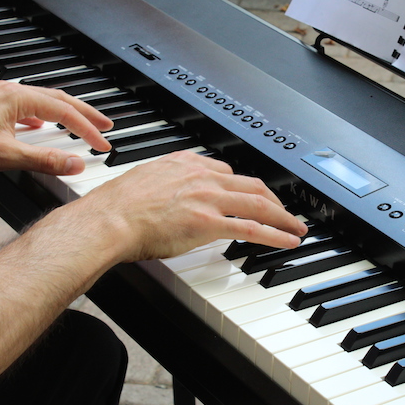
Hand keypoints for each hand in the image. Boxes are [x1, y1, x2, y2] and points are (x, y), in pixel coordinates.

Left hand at [0, 81, 113, 175]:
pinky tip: (42, 126)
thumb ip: (44, 160)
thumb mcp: (5, 155)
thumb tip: (75, 163)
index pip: (64, 112)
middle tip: (106, 125)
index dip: (87, 129)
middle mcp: (10, 92)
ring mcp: (0, 98)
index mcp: (17, 98)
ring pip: (43, 102)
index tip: (102, 143)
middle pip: (59, 100)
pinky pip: (27, 108)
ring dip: (66, 114)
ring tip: (82, 124)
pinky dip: (44, 116)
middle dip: (85, 114)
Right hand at [63, 150, 308, 259]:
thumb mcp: (145, 180)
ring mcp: (207, 198)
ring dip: (283, 217)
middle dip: (273, 199)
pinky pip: (251, 228)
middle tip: (284, 211)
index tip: (251, 195)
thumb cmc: (117, 207)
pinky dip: (275, 235)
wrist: (108, 218)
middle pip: (251, 185)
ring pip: (258, 204)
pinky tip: (287, 241)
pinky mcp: (209, 222)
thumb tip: (170, 197)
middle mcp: (201, 176)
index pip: (227, 172)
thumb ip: (166, 184)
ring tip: (296, 228)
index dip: (244, 186)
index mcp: (186, 164)